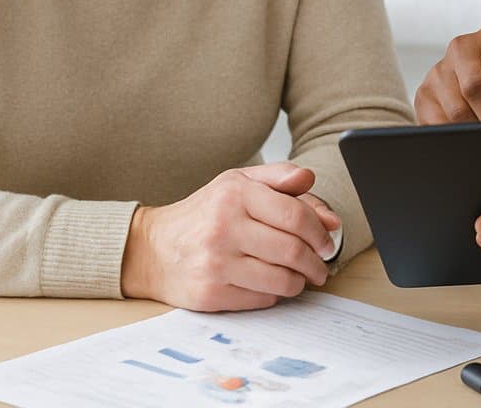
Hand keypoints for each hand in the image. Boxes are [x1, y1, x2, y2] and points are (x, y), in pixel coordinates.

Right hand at [120, 163, 339, 310]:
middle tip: (321, 267)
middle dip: (316, 263)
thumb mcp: (238, 182)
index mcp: (235, 193)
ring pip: (281, 279)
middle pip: (292, 250)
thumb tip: (319, 195)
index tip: (327, 242)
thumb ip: (281, 180)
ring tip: (300, 277)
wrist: (153, 248)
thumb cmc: (204, 214)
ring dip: (299, 282)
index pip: (295, 215)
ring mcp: (215, 263)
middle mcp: (223, 226)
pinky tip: (270, 285)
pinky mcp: (210, 294)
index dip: (319, 232)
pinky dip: (274, 294)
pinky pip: (261, 299)